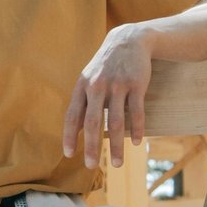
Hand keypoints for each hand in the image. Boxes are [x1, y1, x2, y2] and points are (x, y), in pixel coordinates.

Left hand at [63, 24, 153, 167]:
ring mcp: (118, 85)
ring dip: (117, 146)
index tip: (70, 154)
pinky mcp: (136, 84)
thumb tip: (75, 131)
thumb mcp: (89, 78)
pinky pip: (136, 112)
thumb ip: (82, 101)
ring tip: (118, 164)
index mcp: (82, 86)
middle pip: (93, 122)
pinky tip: (136, 143)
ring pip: (116, 121)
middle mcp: (98, 86)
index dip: (70, 135)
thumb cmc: (106, 65)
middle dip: (92, 146)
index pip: (73, 115)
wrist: (128, 40)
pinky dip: (137, 129)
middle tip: (91, 166)